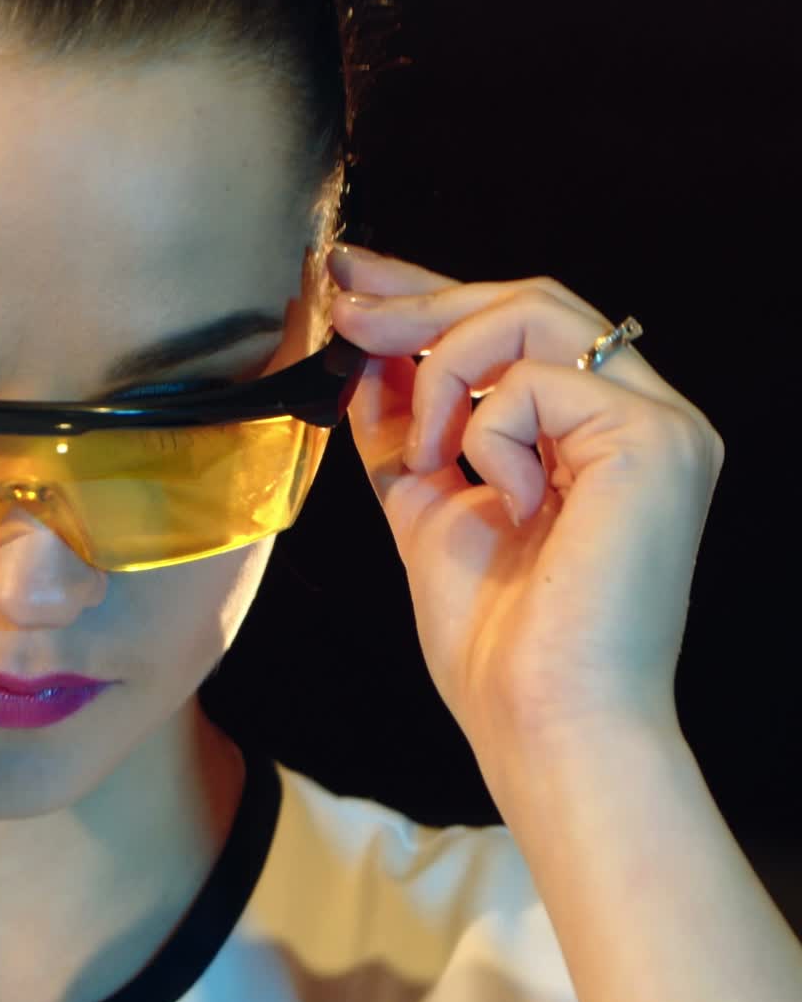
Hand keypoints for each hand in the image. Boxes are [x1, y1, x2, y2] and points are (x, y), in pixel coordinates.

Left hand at [326, 245, 724, 760]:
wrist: (541, 722)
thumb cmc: (497, 643)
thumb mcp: (430, 509)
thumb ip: (405, 432)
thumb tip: (367, 358)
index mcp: (595, 435)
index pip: (516, 331)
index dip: (430, 294)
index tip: (354, 280)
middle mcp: (640, 417)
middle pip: (527, 302)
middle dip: (419, 300)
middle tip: (342, 303)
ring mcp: (658, 425)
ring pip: (530, 316)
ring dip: (440, 376)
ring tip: (423, 456)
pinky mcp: (653, 440)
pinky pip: (532, 384)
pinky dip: (482, 435)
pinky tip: (492, 497)